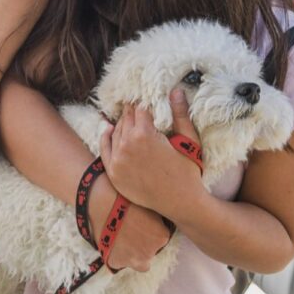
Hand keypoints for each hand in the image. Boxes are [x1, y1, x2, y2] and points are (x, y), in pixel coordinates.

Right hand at [87, 176, 169, 271]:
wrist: (102, 202)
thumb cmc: (126, 197)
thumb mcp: (149, 204)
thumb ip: (157, 217)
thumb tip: (159, 215)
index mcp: (162, 236)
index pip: (161, 237)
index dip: (151, 229)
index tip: (142, 221)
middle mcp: (150, 252)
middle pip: (150, 250)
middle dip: (143, 242)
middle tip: (131, 227)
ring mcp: (132, 260)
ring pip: (138, 262)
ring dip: (132, 252)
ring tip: (121, 235)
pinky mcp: (115, 262)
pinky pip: (118, 260)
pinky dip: (115, 253)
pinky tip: (110, 238)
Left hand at [100, 89, 203, 215]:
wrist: (182, 203)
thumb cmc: (189, 171)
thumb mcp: (189, 140)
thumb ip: (180, 114)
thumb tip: (175, 90)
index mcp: (144, 134)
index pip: (139, 109)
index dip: (144, 104)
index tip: (146, 100)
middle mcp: (126, 145)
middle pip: (126, 119)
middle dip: (133, 113)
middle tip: (138, 108)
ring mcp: (117, 160)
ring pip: (115, 131)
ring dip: (122, 124)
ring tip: (129, 118)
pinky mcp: (113, 173)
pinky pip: (105, 148)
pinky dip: (105, 137)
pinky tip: (108, 129)